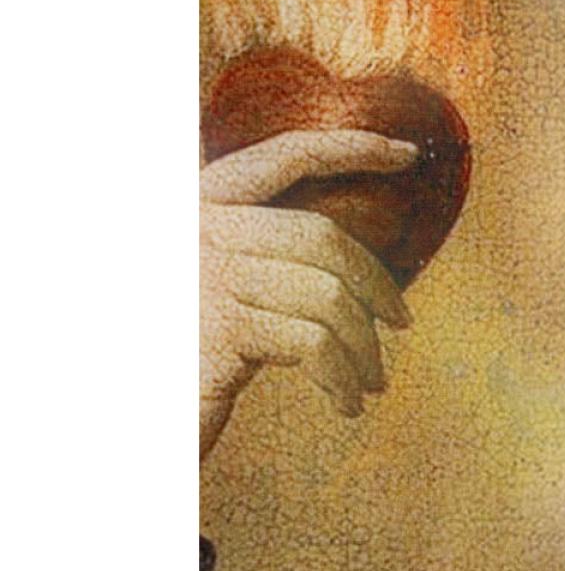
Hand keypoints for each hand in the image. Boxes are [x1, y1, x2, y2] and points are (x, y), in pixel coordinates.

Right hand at [200, 129, 417, 459]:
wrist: (149, 422)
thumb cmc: (196, 360)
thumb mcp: (234, 293)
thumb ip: (279, 260)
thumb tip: (365, 266)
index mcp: (203, 205)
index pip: (286, 156)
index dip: (350, 148)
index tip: (409, 152)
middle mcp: (199, 227)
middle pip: (321, 236)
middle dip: (377, 283)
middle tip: (404, 323)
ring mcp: (206, 274)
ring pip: (328, 295)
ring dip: (364, 346)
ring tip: (370, 382)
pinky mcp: (220, 327)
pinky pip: (314, 343)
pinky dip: (342, 376)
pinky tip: (346, 402)